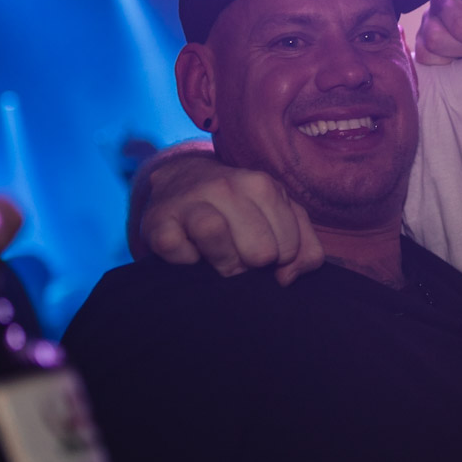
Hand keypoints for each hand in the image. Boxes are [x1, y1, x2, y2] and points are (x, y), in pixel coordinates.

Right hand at [138, 153, 322, 284]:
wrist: (179, 183)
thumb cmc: (238, 210)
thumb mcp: (279, 219)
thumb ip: (304, 248)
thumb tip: (287, 278)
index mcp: (263, 186)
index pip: (289, 248)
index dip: (279, 260)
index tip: (265, 250)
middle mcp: (226, 185)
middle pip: (258, 250)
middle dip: (252, 264)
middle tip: (240, 254)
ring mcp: (189, 199)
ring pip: (214, 234)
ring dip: (222, 262)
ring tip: (219, 257)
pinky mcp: (157, 219)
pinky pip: (178, 250)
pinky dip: (186, 262)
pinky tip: (190, 251)